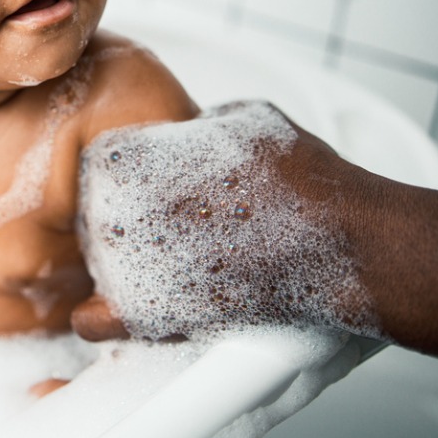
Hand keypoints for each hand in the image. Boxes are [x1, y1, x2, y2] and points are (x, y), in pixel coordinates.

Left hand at [77, 101, 376, 341]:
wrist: (340, 240)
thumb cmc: (299, 177)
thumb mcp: (239, 117)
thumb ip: (198, 126)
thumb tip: (189, 136)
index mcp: (128, 156)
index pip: (101, 165)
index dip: (129, 176)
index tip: (156, 186)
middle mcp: (115, 209)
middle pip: (97, 215)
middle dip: (129, 220)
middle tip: (177, 227)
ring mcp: (128, 263)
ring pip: (101, 263)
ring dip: (125, 263)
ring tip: (176, 262)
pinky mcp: (152, 312)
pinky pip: (96, 320)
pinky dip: (101, 318)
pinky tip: (110, 314)